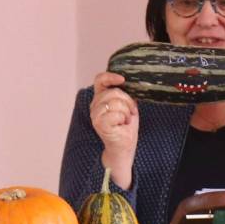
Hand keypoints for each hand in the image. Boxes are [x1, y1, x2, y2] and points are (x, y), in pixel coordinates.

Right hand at [90, 72, 136, 188]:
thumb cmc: (126, 126)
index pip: (99, 80)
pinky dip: (123, 118)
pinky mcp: (99, 124)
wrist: (124, 146)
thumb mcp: (127, 105)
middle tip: (130, 112)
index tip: (122, 79)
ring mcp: (95, 115)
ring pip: (115, 103)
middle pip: (113, 92)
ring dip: (126, 112)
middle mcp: (95, 105)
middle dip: (127, 101)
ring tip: (125, 120)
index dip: (110, 77)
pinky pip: (115, 114)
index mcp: (100, 98)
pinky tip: (122, 125)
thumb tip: (130, 82)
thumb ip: (124, 94)